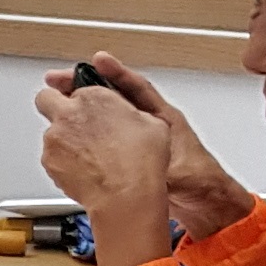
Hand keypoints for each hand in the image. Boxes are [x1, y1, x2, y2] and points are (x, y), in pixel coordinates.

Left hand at [34, 67, 180, 265]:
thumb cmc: (141, 162)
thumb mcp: (151, 122)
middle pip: (47, 97)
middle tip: (70, 118)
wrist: (125, 195)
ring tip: (88, 154)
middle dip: (55, 104)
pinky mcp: (49, 161)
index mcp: (94, 97)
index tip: (88, 106)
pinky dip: (63, 161)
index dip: (83, 98)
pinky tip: (84, 169)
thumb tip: (128, 115)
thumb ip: (130, 111)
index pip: (76, 85)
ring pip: (50, 130)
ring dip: (63, 138)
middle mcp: (69, 113)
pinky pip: (51, 156)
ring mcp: (55, 137)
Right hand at [63, 56, 253, 239]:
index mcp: (163, 119)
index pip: (137, 88)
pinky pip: (104, 139)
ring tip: (58, 103)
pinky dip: (87, 134)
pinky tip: (71, 136)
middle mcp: (149, 124)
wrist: (207, 204)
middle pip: (113, 98)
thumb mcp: (174, 169)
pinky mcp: (131, 156)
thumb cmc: (200, 182)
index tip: (97, 61)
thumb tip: (132, 159)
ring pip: (106, 116)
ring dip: (83, 109)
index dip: (116, 73)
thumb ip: (152, 161)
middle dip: (86, 87)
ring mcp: (138, 139)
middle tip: (59, 81)